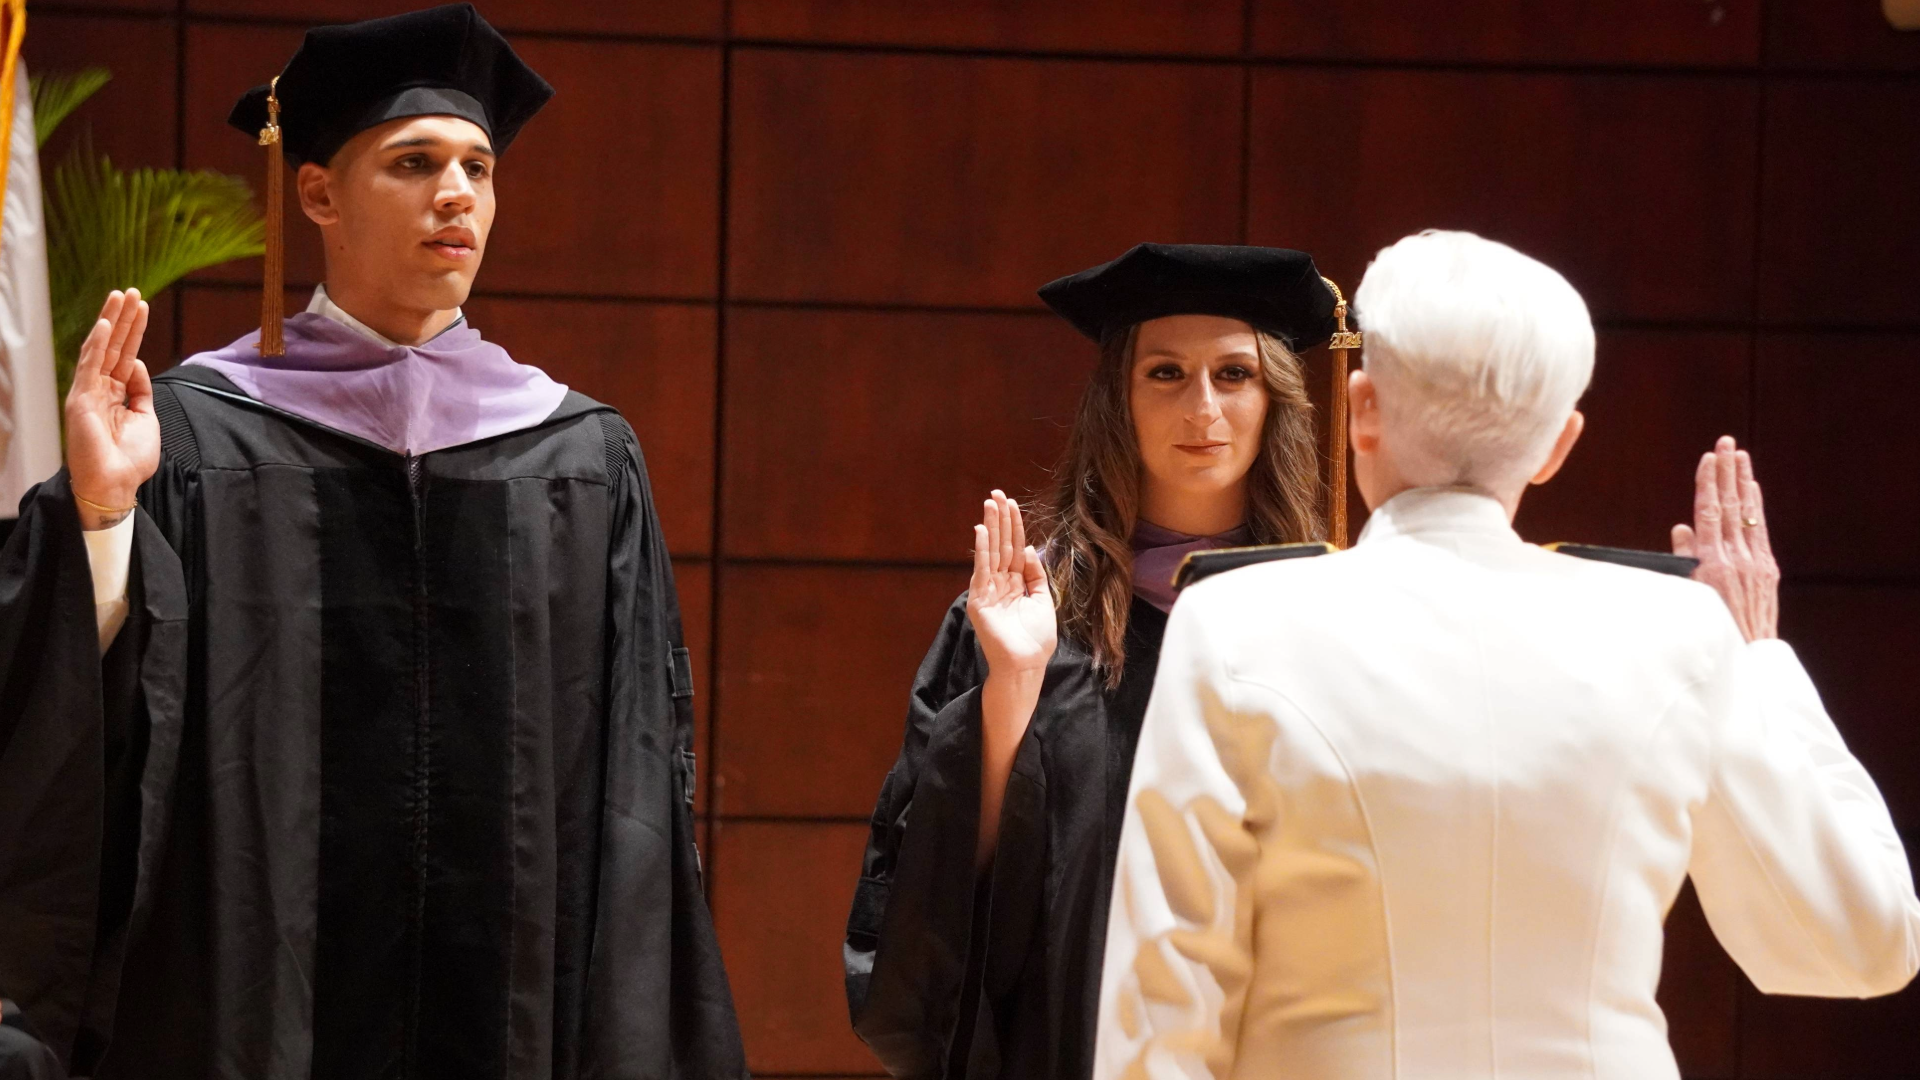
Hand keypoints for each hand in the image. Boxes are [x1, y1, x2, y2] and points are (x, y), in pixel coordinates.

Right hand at [64, 289, 158, 529]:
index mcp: (115, 393)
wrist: (116, 484)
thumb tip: (138, 363)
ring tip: (121, 296)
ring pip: (100, 349)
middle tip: (131, 290)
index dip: (134, 331)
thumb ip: (141, 390)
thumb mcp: (145, 418)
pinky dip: (98, 345)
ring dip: (112, 321)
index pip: (126, 354)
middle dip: (123, 318)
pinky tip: (106, 325)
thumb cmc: (130, 458)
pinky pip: (90, 366)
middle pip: (113, 346)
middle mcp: (99, 388)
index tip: (142, 306)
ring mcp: (88, 392)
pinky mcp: (81, 400)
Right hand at [965, 490, 1056, 675]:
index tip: (1012, 503)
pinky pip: (982, 570)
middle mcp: (1001, 583)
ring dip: (991, 527)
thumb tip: (1031, 548)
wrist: (1026, 665)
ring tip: (989, 504)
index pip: (1015, 548)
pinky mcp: (980, 600)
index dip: (1014, 526)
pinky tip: (982, 531)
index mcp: (1016, 583)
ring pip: (992, 552)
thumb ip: (1036, 574)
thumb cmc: (1036, 639)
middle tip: (997, 493)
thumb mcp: (1043, 600)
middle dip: (1001, 519)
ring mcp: (988, 590)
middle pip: (1002, 545)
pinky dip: (982, 550)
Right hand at [1672, 436, 1778, 641]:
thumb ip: (1684, 559)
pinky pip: (1760, 531)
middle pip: (1730, 506)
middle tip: (1726, 443)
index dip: (1708, 484)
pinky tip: (1752, 490)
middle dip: (1727, 472)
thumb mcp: (1688, 595)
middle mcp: (1736, 558)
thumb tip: (1682, 529)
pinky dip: (1756, 508)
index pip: (1709, 514)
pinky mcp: (1767, 570)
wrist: (1746, 656)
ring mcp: (1755, 563)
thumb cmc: (1709, 629)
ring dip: (1743, 481)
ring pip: (1748, 514)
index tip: (1707, 460)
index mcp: (1711, 564)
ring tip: (1740, 456)